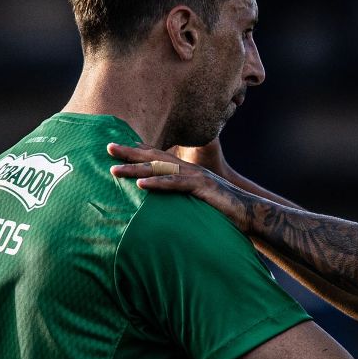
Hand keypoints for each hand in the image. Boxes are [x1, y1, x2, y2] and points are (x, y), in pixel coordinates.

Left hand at [107, 142, 250, 228]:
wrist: (249, 212)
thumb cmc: (222, 209)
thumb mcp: (196, 199)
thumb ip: (181, 196)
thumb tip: (164, 203)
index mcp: (186, 170)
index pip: (158, 155)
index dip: (137, 150)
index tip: (117, 146)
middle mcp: (189, 168)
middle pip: (154, 157)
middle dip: (130, 152)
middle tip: (107, 147)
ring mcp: (195, 176)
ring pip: (160, 169)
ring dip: (136, 169)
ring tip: (114, 169)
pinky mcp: (202, 188)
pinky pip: (175, 185)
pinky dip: (157, 184)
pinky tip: (140, 185)